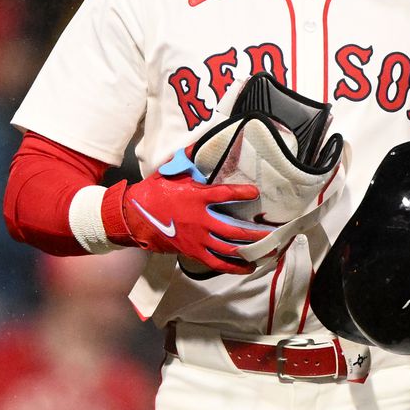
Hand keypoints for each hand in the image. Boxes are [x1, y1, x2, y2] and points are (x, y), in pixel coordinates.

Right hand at [120, 150, 273, 274]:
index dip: (241, 193)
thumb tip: (199, 142)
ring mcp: (197, 239)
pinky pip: (217, 263)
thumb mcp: (170, 171)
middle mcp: (200, 220)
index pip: (224, 195)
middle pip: (234, 229)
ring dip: (251, 249)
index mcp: (196, 197)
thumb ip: (188, 158)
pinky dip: (234, 267)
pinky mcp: (193, 251)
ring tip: (269, 249)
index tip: (255, 192)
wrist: (134, 217)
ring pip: (229, 247)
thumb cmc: (154, 192)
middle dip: (256, 232)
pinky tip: (249, 266)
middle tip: (275, 232)